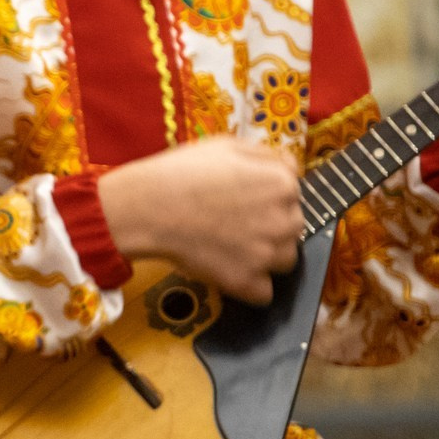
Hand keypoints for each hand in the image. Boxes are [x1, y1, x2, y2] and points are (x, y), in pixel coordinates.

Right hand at [97, 138, 302, 306]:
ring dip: (264, 257)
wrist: (146, 208)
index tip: (241, 199)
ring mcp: (268, 254)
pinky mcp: (248, 282)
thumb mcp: (224, 145)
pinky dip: (247, 285)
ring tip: (229, 247)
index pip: (292, 195)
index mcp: (282, 184)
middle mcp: (285, 220)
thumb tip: (289, 167)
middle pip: (292, 229)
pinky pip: (263, 292)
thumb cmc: (179, 173)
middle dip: (270, 227)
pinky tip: (226, 269)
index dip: (266, 197)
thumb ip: (266, 155)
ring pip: (284, 261)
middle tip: (232, 223)